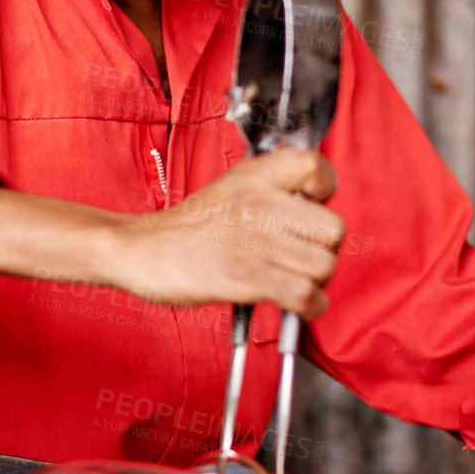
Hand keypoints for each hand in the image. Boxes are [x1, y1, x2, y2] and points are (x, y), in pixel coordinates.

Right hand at [101, 147, 344, 318]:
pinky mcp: (249, 277)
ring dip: (316, 282)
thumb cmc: (187, 227)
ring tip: (295, 282)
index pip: (318, 167)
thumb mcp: (231, 186)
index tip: (310, 205)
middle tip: (302, 256)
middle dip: (324, 248)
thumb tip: (311, 201)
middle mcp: (262, 203)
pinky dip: (309, 306)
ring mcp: (257, 241)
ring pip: (324, 265)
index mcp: (257, 176)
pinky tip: (295, 305)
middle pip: (333, 228)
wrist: (141, 249)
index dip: (324, 190)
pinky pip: (306, 294)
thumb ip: (271, 188)